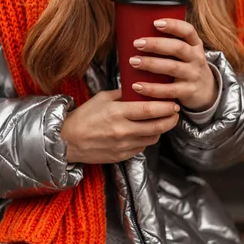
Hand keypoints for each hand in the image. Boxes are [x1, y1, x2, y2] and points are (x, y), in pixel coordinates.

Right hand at [60, 89, 179, 163]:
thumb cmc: (84, 117)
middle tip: (175, 113)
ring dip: (161, 129)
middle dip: (170, 119)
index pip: (149, 109)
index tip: (173, 103)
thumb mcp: (102, 98)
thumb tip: (141, 87)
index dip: (165, 107)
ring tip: (163, 121)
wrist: (68, 140)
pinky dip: (148, 138)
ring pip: (152, 138)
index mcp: (117, 113)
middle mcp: (122, 130)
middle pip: (156, 126)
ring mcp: (123, 145)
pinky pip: (142, 147)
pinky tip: (146, 131)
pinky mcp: (122, 156)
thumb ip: (123, 94)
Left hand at [129, 18, 217, 110]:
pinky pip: (169, 90)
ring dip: (151, 64)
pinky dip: (152, 89)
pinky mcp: (188, 92)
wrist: (207, 92)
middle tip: (137, 43)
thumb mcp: (186, 53)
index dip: (173, 25)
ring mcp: (193, 75)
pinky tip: (137, 86)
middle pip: (178, 48)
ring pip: (172, 68)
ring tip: (133, 61)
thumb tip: (136, 32)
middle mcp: (196, 58)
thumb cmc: (187, 67)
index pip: (188, 31)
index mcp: (195, 45)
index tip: (155, 23)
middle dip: (156, 44)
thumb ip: (169, 44)